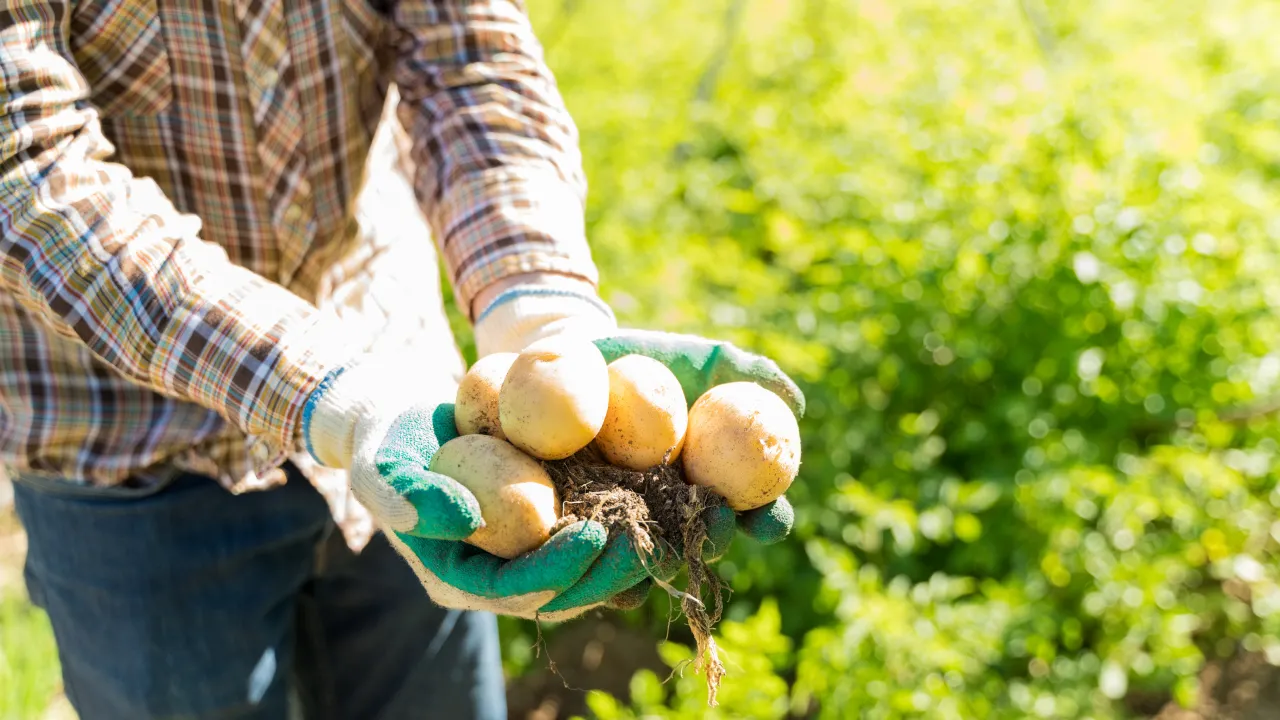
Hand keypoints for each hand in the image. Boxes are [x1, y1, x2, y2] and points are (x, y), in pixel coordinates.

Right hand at [301, 356, 657, 619]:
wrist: (403, 417)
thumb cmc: (386, 442)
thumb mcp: (383, 466)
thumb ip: (410, 497)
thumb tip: (466, 518)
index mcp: (461, 578)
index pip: (517, 589)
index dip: (559, 569)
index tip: (596, 536)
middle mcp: (502, 575)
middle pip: (566, 588)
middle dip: (611, 569)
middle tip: (650, 535)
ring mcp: (532, 550)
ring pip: (593, 566)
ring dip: (638, 550)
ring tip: (677, 523)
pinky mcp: (556, 521)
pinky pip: (603, 528)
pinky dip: (639, 516)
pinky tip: (676, 499)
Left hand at [472, 285, 803, 603]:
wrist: (567, 361)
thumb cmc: (642, 359)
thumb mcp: (693, 357)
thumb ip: (743, 371)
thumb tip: (792, 400)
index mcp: (713, 484)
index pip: (755, 511)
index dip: (768, 520)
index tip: (769, 516)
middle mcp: (674, 514)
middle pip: (704, 540)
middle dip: (715, 539)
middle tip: (717, 522)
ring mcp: (627, 525)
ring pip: (650, 554)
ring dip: (659, 556)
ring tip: (660, 546)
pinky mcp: (576, 528)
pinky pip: (589, 551)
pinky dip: (593, 555)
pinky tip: (594, 548)